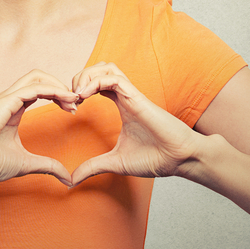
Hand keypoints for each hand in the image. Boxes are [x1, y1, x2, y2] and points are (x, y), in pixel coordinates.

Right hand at [0, 70, 77, 186]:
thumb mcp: (25, 164)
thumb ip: (46, 166)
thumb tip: (67, 179)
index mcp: (11, 109)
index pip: (39, 91)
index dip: (58, 96)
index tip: (73, 110)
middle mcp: (8, 99)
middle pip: (39, 78)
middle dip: (60, 87)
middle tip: (77, 102)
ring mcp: (5, 98)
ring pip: (37, 77)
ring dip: (58, 86)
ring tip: (73, 99)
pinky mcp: (5, 101)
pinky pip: (33, 88)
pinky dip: (52, 90)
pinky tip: (65, 99)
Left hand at [70, 62, 199, 184]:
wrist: (179, 160)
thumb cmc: (154, 158)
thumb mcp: (114, 163)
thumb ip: (92, 167)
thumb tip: (71, 180)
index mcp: (121, 104)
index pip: (96, 83)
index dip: (79, 90)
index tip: (70, 109)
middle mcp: (126, 96)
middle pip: (99, 69)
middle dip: (79, 78)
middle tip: (70, 99)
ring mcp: (132, 95)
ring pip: (106, 67)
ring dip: (87, 76)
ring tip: (77, 95)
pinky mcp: (137, 97)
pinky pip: (114, 78)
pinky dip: (95, 82)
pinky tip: (84, 96)